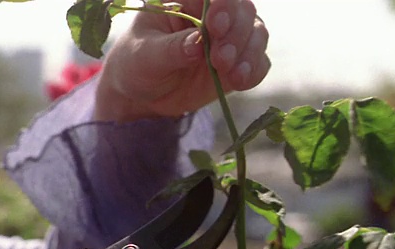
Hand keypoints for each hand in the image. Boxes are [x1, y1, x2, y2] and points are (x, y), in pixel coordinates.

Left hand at [94, 0, 269, 121]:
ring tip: (229, 73)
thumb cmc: (136, 64)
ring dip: (248, 52)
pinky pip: (258, 62)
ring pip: (256, 33)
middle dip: (236, 34)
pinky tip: (240, 82)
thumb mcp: (145, 56)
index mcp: (186, 0)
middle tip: (219, 59)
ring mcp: (229, 37)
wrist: (142, 94)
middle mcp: (213, 13)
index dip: (223, 4)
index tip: (215, 25)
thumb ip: (171, 49)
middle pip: (243, 10)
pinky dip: (253, 70)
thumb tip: (198, 44)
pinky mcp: (238, 62)